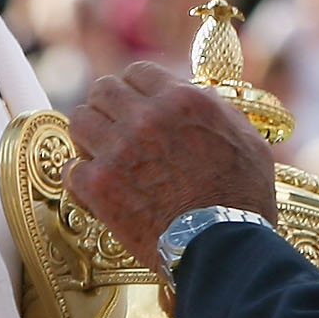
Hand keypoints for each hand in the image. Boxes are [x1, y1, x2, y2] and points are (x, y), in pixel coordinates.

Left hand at [67, 60, 283, 269]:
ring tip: (102, 154)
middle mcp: (146, 117)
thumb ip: (217, 111)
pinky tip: (97, 188)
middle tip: (116, 127)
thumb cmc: (243, 198)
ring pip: (79, 120)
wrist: (225, 246)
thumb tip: (198, 95)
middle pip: (102, 89)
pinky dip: (82, 177)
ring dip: (89, 136)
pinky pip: (71, 167)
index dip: (136, 89)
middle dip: (108, 107)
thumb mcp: (247, 140)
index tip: (136, 105)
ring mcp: (119, 150)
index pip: (138, 72)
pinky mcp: (100, 186)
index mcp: (183, 101)